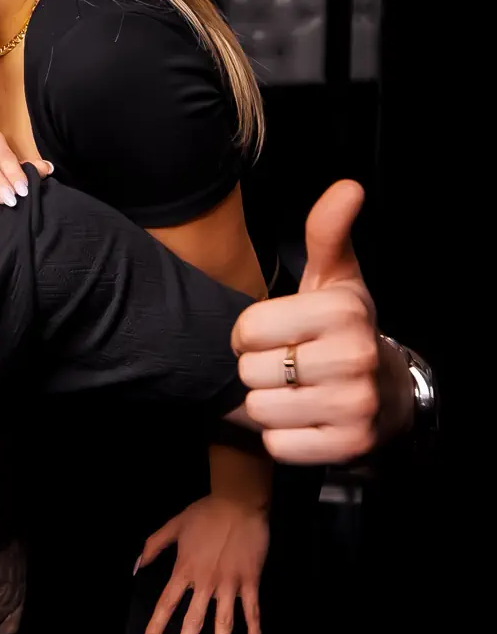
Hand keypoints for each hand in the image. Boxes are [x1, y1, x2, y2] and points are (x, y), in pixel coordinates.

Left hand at [135, 494, 267, 633]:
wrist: (239, 502)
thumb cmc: (205, 513)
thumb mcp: (173, 526)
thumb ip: (152, 546)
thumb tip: (134, 567)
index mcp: (184, 570)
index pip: (166, 605)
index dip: (156, 628)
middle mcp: (205, 582)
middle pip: (192, 622)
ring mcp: (230, 584)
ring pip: (223, 624)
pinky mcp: (251, 581)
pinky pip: (252, 611)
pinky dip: (253, 632)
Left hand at [234, 181, 392, 462]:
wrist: (387, 395)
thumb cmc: (345, 332)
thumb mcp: (336, 281)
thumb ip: (328, 234)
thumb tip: (347, 188)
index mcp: (343, 311)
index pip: (247, 330)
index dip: (249, 334)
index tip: (277, 334)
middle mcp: (355, 356)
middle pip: (250, 371)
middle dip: (258, 370)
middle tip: (288, 366)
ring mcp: (355, 405)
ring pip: (261, 410)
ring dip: (268, 405)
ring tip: (296, 393)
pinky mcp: (347, 446)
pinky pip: (278, 445)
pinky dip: (282, 438)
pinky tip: (305, 421)